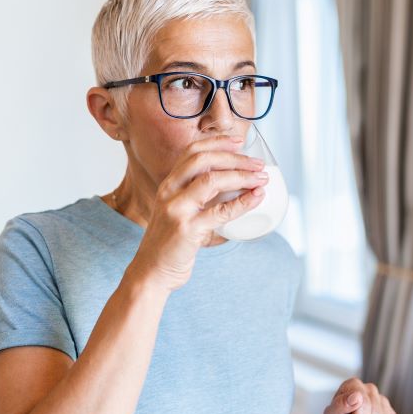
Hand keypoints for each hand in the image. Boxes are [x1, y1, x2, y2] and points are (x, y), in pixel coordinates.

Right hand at [128, 134, 268, 291]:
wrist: (152, 272)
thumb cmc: (170, 243)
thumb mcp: (176, 211)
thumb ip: (195, 197)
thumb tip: (231, 187)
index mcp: (168, 184)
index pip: (192, 152)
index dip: (217, 142)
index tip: (239, 142)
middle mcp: (169, 192)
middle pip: (203, 160)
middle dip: (235, 158)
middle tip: (257, 164)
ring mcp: (177, 209)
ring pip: (212, 181)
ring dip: (242, 176)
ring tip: (261, 179)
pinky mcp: (187, 229)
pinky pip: (220, 211)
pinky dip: (242, 202)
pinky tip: (256, 198)